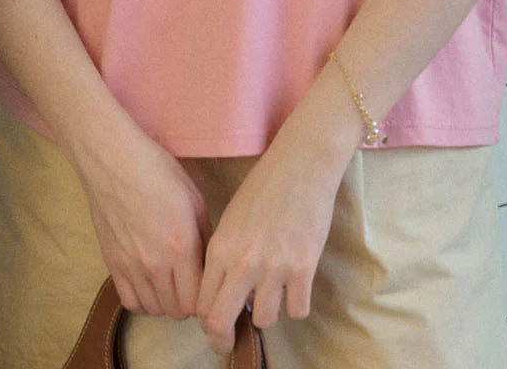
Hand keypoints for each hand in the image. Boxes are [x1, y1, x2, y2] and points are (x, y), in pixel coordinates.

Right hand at [72, 115, 213, 320]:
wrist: (114, 162)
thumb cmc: (158, 173)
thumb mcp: (195, 200)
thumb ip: (206, 238)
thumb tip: (211, 266)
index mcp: (182, 246)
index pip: (199, 299)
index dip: (207, 295)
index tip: (208, 283)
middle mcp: (156, 263)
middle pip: (178, 310)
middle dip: (189, 301)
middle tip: (190, 282)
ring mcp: (131, 267)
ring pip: (155, 310)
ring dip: (167, 301)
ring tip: (170, 282)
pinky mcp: (112, 265)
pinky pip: (131, 302)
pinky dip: (143, 300)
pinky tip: (149, 283)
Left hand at [194, 135, 344, 355]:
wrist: (301, 164)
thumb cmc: (264, 186)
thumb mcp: (231, 218)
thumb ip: (223, 256)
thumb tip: (224, 292)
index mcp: (220, 248)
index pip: (202, 304)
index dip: (206, 322)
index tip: (215, 326)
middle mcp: (243, 262)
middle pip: (221, 323)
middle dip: (223, 339)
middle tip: (229, 342)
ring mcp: (274, 267)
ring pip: (264, 320)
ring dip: (267, 312)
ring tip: (272, 294)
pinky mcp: (303, 268)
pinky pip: (297, 310)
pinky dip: (297, 303)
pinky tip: (296, 286)